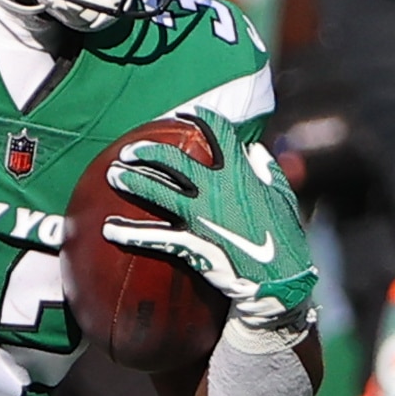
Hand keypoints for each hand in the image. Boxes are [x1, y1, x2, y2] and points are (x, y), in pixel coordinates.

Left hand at [100, 109, 318, 333]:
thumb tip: (255, 149)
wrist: (280, 280)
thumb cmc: (285, 239)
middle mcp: (217, 188)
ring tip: (111, 174)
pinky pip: (155, 235)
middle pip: (174, 159)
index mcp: (242, 173)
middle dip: (147, 151)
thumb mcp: (283, 197)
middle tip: (129, 151)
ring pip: (157, 190)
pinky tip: (109, 230)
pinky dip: (129, 234)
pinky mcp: (192, 242)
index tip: (185, 115)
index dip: (201, 119)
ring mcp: (201, 215)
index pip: (219, 133)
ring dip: (131, 181)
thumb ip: (268, 170)